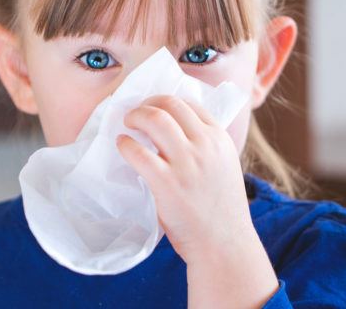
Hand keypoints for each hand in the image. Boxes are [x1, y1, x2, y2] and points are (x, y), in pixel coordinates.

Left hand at [116, 94, 254, 264]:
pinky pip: (138, 152)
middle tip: (135, 114)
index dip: (166, 101)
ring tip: (127, 124)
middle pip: (170, 104)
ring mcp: (186, 162)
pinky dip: (125, 144)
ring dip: (135, 116)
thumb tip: (174, 130)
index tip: (153, 106)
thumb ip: (206, 147)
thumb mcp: (224, 166)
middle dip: (148, 103)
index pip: (190, 103)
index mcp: (220, 139)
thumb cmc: (220, 209)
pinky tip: (122, 145)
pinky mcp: (166, 182)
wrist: (224, 244)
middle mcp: (205, 145)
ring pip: (154, 119)